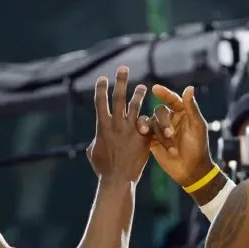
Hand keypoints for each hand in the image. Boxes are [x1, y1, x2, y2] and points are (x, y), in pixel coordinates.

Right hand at [86, 66, 149, 182]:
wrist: (118, 179)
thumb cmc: (103, 169)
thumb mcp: (93, 152)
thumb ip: (96, 141)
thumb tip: (94, 140)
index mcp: (102, 126)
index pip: (100, 102)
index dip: (100, 89)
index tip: (102, 78)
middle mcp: (116, 124)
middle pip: (118, 97)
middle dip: (120, 81)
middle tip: (123, 68)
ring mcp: (130, 130)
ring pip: (135, 106)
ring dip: (138, 94)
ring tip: (142, 87)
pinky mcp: (142, 137)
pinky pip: (147, 122)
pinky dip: (150, 116)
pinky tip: (154, 110)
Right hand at [137, 85, 214, 187]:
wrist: (190, 170)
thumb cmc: (197, 147)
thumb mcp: (197, 126)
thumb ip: (191, 107)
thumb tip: (189, 87)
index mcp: (183, 113)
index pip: (172, 99)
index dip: (164, 93)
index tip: (155, 89)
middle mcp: (170, 119)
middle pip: (160, 111)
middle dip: (164, 122)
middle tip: (170, 135)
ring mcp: (160, 130)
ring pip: (151, 122)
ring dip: (158, 132)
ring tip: (166, 143)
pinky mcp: (152, 140)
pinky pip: (144, 132)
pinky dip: (144, 132)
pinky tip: (145, 135)